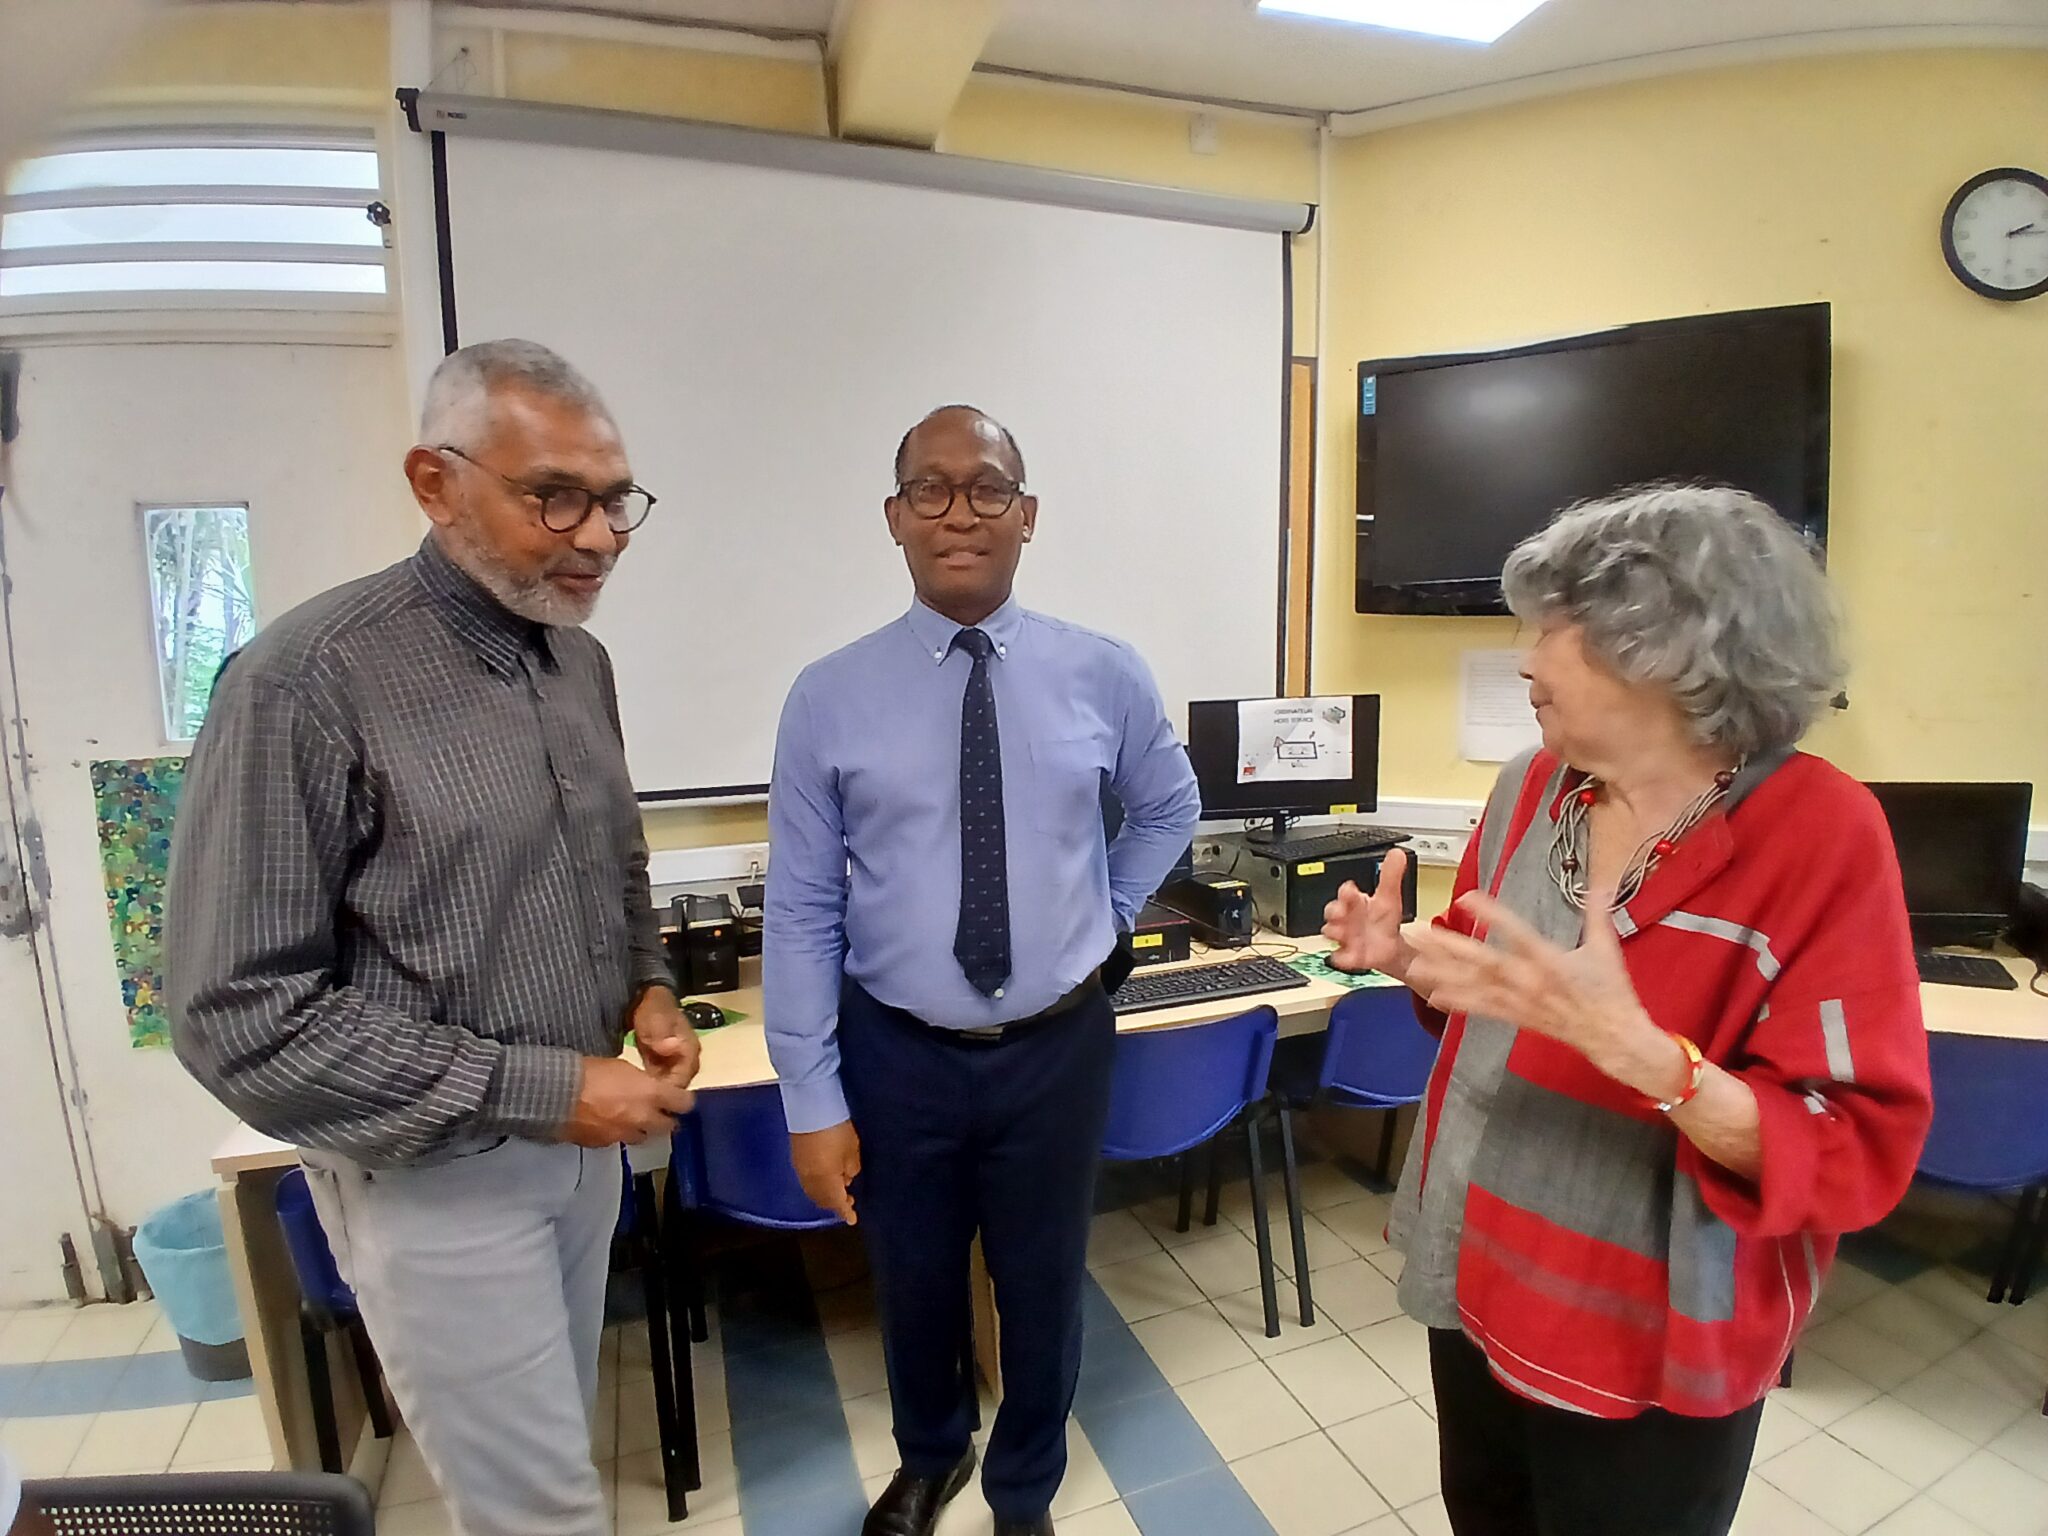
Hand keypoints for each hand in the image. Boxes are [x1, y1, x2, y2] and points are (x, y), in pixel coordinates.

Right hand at [560, 1056, 693, 1146]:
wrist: (555, 1094)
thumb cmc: (588, 1071)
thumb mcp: (622, 1067)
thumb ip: (642, 1083)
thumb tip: (646, 1089)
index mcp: (651, 1094)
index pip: (684, 1103)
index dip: (683, 1100)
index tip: (679, 1097)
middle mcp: (642, 1118)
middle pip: (669, 1127)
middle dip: (666, 1119)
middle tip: (658, 1111)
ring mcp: (624, 1135)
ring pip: (644, 1137)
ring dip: (643, 1129)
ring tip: (632, 1119)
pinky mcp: (604, 1145)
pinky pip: (619, 1142)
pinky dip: (618, 1134)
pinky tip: (608, 1124)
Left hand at [630, 985, 700, 1088]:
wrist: (648, 1000)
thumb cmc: (653, 1008)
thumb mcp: (656, 1017)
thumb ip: (662, 1032)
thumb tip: (671, 1047)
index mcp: (690, 1046)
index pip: (685, 1075)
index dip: (669, 1086)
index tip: (650, 1091)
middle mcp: (689, 1057)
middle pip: (679, 1083)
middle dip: (662, 1092)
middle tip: (640, 1097)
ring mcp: (679, 1061)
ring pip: (671, 1083)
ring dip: (656, 1088)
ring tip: (637, 1094)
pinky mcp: (668, 1064)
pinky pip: (663, 1080)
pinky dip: (652, 1084)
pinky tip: (637, 1087)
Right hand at [789, 1121, 860, 1224]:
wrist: (811, 1107)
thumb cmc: (836, 1129)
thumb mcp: (852, 1150)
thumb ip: (851, 1169)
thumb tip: (847, 1179)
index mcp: (825, 1181)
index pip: (836, 1202)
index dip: (845, 1212)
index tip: (852, 1219)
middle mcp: (809, 1179)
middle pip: (822, 1200)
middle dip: (834, 1203)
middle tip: (848, 1201)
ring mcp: (800, 1169)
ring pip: (812, 1191)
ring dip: (825, 1195)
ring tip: (838, 1189)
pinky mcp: (796, 1158)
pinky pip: (806, 1181)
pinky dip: (817, 1185)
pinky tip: (825, 1178)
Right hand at [1321, 847, 1416, 980]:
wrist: (1388, 946)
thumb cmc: (1383, 919)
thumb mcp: (1389, 896)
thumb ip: (1390, 875)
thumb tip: (1397, 853)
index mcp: (1354, 901)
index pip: (1345, 892)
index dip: (1345, 891)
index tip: (1350, 890)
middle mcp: (1346, 918)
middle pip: (1332, 912)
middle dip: (1334, 911)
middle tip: (1341, 912)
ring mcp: (1346, 937)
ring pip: (1332, 933)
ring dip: (1336, 932)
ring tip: (1344, 933)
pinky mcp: (1349, 955)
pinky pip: (1340, 957)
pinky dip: (1342, 957)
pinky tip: (1347, 956)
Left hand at [1407, 886, 1687, 1100]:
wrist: (1611, 1034)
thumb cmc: (1609, 989)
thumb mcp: (1605, 947)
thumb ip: (1597, 912)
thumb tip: (1600, 882)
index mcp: (1551, 960)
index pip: (1517, 932)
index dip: (1491, 915)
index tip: (1466, 897)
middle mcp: (1530, 981)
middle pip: (1482, 962)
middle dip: (1447, 947)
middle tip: (1417, 933)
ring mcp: (1520, 1001)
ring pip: (1475, 986)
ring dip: (1442, 973)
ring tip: (1413, 961)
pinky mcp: (1516, 1016)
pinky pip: (1482, 1009)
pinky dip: (1458, 1002)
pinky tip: (1432, 995)